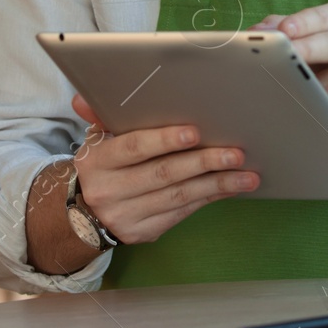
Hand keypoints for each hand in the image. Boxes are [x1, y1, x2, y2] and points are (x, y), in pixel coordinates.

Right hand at [68, 94, 259, 243]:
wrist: (80, 214)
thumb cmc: (101, 164)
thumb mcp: (96, 139)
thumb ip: (100, 115)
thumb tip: (85, 94)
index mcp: (96, 161)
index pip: (133, 148)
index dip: (164, 140)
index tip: (196, 133)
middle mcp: (108, 191)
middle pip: (163, 174)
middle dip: (203, 163)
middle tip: (235, 153)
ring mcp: (125, 216)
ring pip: (178, 198)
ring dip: (217, 185)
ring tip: (247, 175)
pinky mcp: (142, 233)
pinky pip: (182, 213)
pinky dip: (210, 198)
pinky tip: (232, 187)